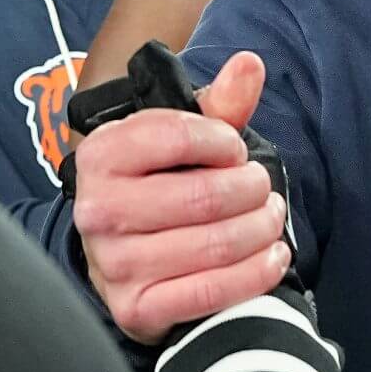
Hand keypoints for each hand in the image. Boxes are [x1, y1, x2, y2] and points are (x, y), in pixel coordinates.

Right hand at [70, 52, 289, 346]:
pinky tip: (272, 257)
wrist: (119, 255)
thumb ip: (217, 104)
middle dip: (252, 189)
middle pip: (205, 195)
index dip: (223, 142)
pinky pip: (213, 291)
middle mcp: (98, 209)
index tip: (235, 151)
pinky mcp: (136, 308)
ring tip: (269, 219)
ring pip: (216, 244)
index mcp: (99, 155)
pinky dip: (257, 273)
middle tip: (261, 189)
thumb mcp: (177, 141)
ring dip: (262, 229)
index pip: (177, 135)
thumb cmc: (154, 186)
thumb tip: (251, 64)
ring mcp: (115, 263)